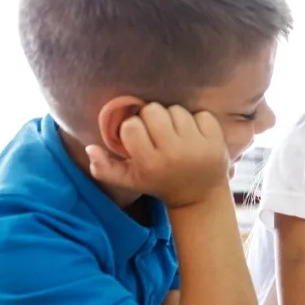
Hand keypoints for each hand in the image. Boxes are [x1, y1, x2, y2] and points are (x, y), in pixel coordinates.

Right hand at [86, 103, 229, 207]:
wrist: (199, 194)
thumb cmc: (160, 182)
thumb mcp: (130, 180)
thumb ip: (104, 168)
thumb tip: (89, 148)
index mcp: (150, 163)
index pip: (132, 126)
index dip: (133, 127)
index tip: (139, 137)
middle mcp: (173, 154)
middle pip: (154, 111)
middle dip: (152, 117)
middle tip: (157, 131)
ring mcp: (197, 146)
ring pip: (177, 110)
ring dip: (174, 118)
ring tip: (175, 134)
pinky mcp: (216, 140)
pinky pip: (201, 114)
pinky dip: (197, 120)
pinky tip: (194, 134)